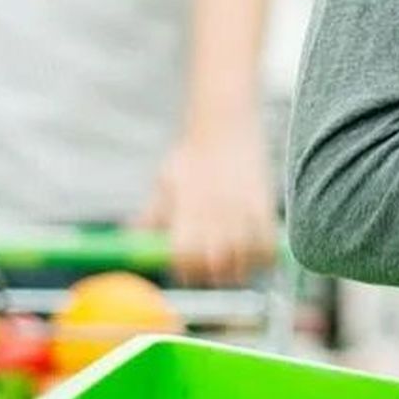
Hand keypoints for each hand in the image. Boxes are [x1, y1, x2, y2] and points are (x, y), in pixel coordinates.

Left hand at [137, 125, 280, 285]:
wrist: (225, 124)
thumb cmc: (191, 156)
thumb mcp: (165, 183)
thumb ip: (151, 216)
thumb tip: (131, 239)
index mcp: (186, 209)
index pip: (185, 257)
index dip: (186, 270)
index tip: (187, 270)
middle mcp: (214, 213)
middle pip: (216, 266)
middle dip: (213, 274)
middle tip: (212, 267)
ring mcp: (241, 211)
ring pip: (244, 262)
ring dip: (238, 268)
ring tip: (234, 260)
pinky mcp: (264, 207)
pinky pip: (267, 248)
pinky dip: (262, 257)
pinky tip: (254, 250)